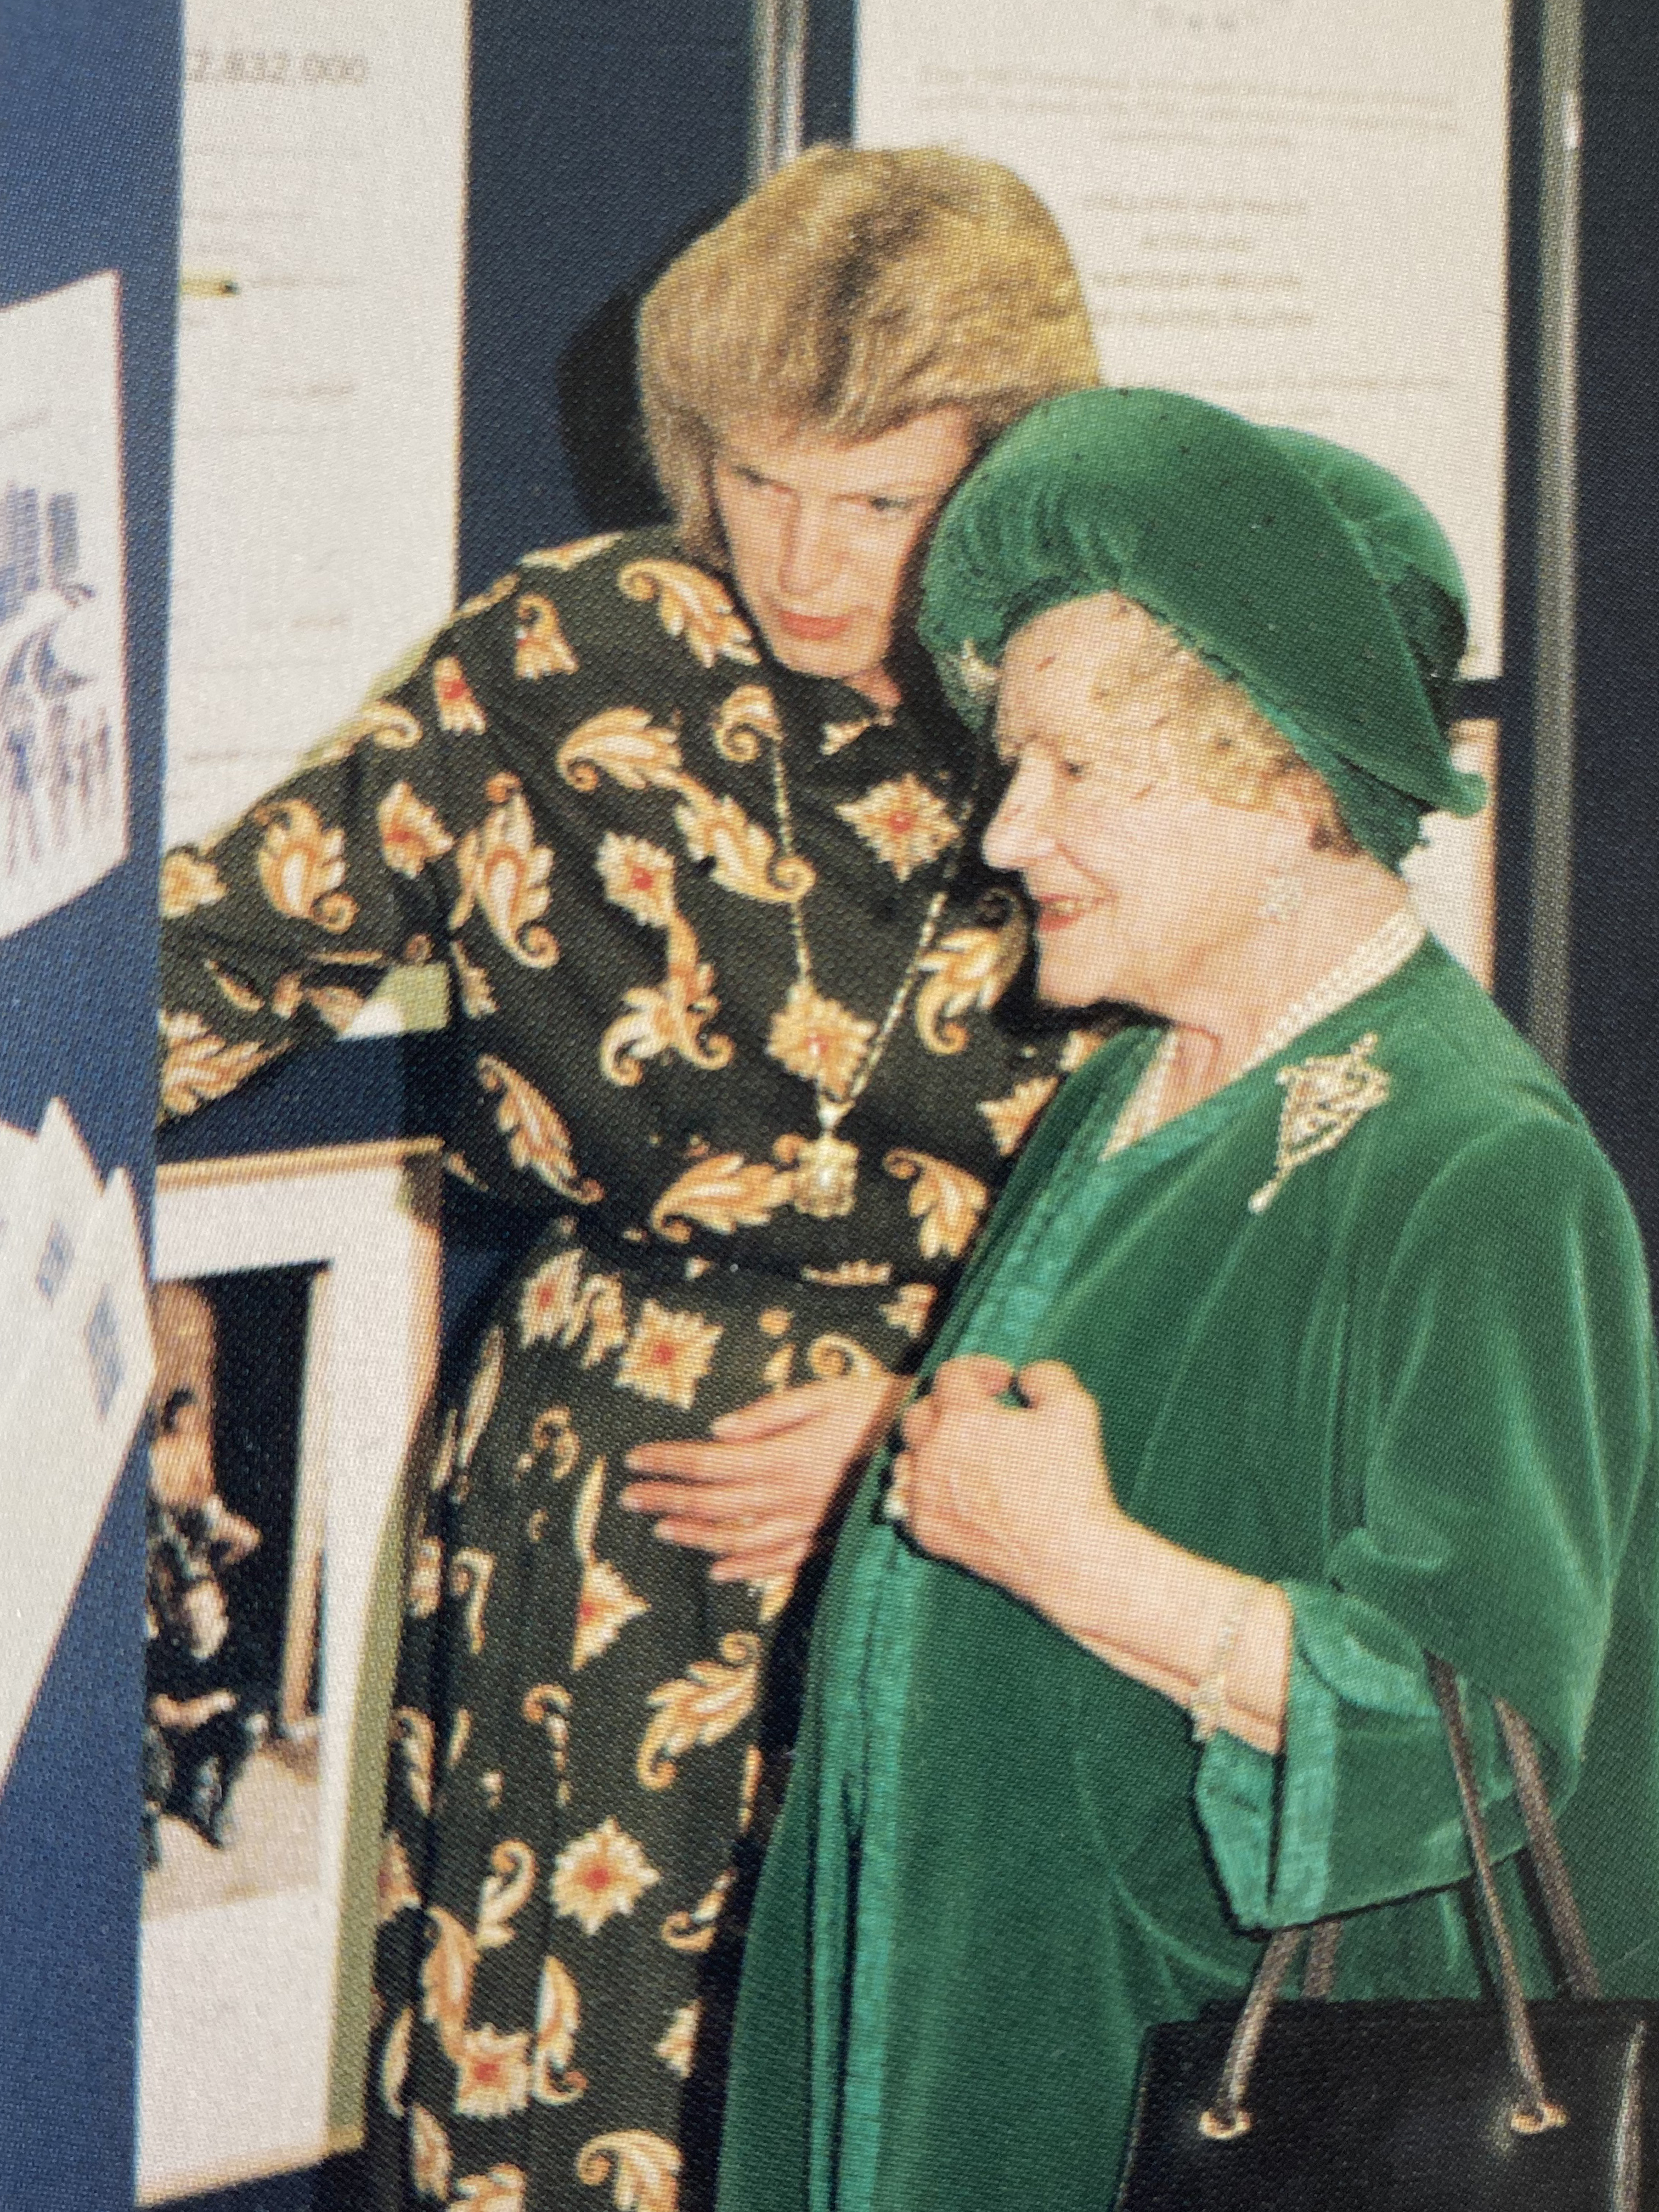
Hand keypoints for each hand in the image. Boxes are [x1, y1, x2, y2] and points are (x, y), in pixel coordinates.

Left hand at [621, 1368, 907, 1582]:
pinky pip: (779, 1561)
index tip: (634, 1459)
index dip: (668, 1462)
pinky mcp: (827, 1539)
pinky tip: (719, 1571)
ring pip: (739, 1538)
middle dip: (667, 1499)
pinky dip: (745, 1568)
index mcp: (785, 1455)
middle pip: (714, 1504)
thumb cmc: (878, 1406)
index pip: (710, 1462)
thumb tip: (719, 1430)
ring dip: (695, 1535)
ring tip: (661, 1529)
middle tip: (630, 1496)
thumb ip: (772, 1413)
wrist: (933, 1446)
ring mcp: (809, 1524)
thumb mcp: (825, 1392)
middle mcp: (791, 1496)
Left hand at [893, 1356, 1125, 1629]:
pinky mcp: (925, 1532)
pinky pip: (906, 1501)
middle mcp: (931, 1453)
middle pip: (920, 1413)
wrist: (1066, 1556)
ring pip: (907, 1457)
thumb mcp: (1075, 1409)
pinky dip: (923, 1491)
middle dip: (950, 1406)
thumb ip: (1047, 1376)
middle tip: (984, 1417)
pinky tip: (951, 1492)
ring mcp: (922, 1495)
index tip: (1006, 1383)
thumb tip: (1024, 1377)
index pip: (952, 1374)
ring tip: (964, 1455)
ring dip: (930, 1448)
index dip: (980, 1369)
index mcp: (962, 1417)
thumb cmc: (1071, 1481)